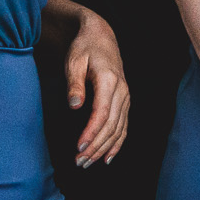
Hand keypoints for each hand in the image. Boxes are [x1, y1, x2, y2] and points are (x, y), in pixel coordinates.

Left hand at [66, 9, 130, 165]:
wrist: (101, 36)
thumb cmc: (84, 48)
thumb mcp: (74, 61)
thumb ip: (74, 83)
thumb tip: (74, 105)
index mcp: (109, 80)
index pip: (102, 113)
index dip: (91, 133)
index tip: (78, 147)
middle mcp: (122, 91)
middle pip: (111, 125)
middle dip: (95, 146)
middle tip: (79, 162)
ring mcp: (126, 97)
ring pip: (119, 129)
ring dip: (104, 148)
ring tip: (88, 163)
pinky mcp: (125, 101)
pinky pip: (124, 126)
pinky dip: (117, 143)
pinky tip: (108, 157)